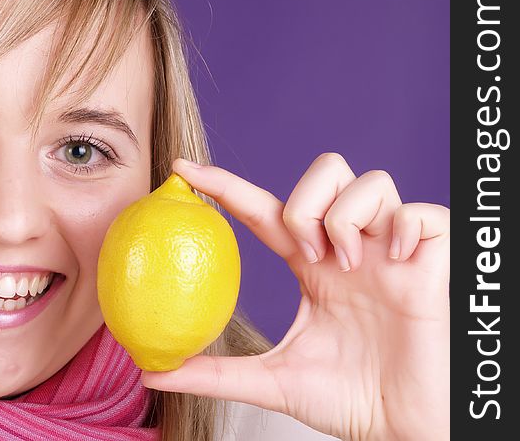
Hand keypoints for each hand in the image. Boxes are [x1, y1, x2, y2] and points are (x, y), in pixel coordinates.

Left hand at [140, 154, 448, 440]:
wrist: (405, 429)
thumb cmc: (349, 400)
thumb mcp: (274, 381)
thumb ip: (216, 373)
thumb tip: (152, 373)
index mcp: (314, 265)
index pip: (266, 209)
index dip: (225, 185)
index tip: (181, 169)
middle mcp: (351, 247)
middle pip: (327, 170)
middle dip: (307, 202)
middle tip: (308, 255)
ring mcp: (392, 249)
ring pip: (370, 182)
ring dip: (347, 218)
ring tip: (349, 265)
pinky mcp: (432, 260)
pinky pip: (422, 213)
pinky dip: (406, 227)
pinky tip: (398, 261)